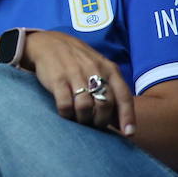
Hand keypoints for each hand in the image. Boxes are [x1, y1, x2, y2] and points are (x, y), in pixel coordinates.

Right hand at [20, 29, 134, 135]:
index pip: (124, 96)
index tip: (128, 133)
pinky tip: (66, 113)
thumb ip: (110, 90)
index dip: (127, 116)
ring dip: (83, 119)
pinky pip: (65, 104)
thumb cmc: (77, 61)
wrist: (49, 43)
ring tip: (79, 120)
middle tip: (94, 125)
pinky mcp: (57, 79)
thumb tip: (121, 123)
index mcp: (109, 69)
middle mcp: (95, 70)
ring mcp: (75, 74)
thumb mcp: (98, 69)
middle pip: (105, 105)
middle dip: (101, 120)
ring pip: (85, 107)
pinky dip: (67, 114)